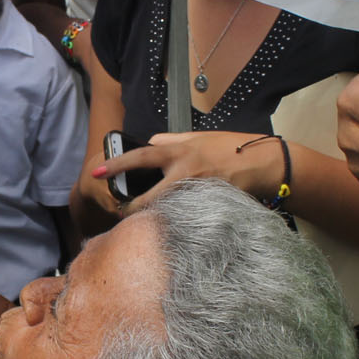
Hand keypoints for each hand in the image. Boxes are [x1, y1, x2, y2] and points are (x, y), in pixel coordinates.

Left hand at [88, 130, 281, 209]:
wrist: (262, 163)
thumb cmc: (230, 147)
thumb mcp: (198, 137)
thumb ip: (171, 141)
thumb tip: (150, 144)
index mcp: (179, 152)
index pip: (141, 157)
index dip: (116, 165)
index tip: (96, 172)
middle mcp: (185, 172)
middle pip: (149, 197)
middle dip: (132, 208)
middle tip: (121, 213)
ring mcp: (197, 192)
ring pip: (165, 209)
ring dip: (154, 214)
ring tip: (145, 219)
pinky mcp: (208, 206)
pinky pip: (184, 215)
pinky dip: (174, 217)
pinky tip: (171, 221)